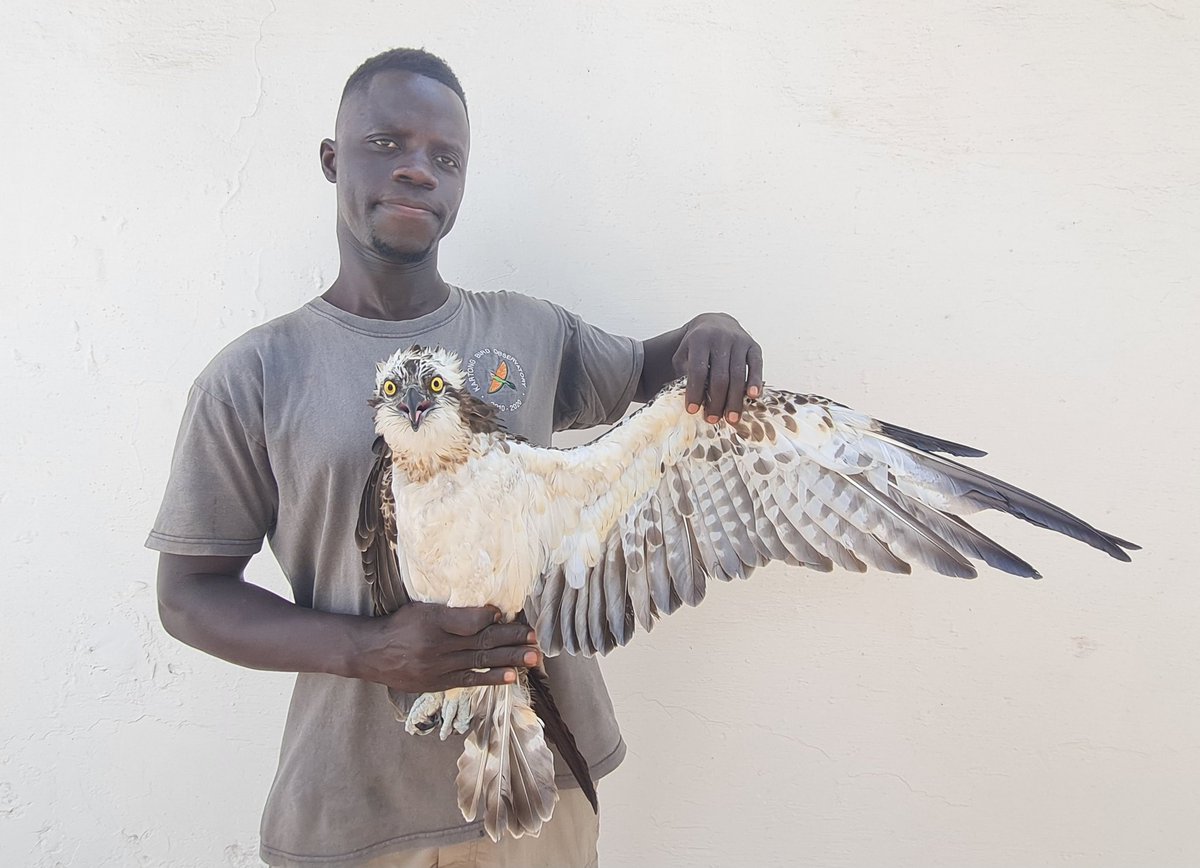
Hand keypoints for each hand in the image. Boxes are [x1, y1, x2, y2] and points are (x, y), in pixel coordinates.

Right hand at [351, 601, 540, 692]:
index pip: (469, 619)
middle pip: (481, 639)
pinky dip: (491, 677)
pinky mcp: (439, 682)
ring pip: (480, 659)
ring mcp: (439, 665)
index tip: (507, 614)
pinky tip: (511, 676)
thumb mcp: (421, 609)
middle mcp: (438, 644)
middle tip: (534, 637)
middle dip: (512, 638)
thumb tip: (488, 612)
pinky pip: (470, 679)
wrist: (372, 654)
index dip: (490, 617)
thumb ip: (451, 612)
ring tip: (532, 658)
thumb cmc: (401, 626)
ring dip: (509, 659)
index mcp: (434, 620)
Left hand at [673, 312, 763, 423]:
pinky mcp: (753, 345)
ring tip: (731, 418)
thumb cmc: (697, 346)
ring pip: (738, 375)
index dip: (695, 391)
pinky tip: (753, 396)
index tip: (692, 410)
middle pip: (720, 376)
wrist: (715, 323)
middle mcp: (721, 338)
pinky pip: (756, 365)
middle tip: (712, 419)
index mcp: (700, 339)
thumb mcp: (683, 354)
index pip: (698, 370)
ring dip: (735, 400)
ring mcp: (739, 341)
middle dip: (716, 401)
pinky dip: (756, 381)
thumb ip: (684, 373)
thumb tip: (691, 401)